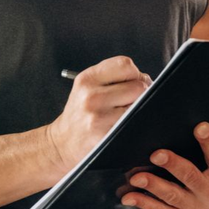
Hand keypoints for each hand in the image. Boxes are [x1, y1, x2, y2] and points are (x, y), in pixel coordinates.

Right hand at [46, 56, 150, 176]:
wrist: (62, 143)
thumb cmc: (81, 114)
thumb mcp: (86, 87)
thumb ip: (112, 77)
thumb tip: (146, 80)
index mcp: (87, 78)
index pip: (125, 64)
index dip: (134, 73)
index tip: (131, 82)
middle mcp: (91, 96)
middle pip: (138, 86)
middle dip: (141, 93)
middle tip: (132, 101)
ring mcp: (99, 117)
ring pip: (139, 106)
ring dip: (139, 110)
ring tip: (127, 114)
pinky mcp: (106, 135)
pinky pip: (135, 124)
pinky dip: (136, 124)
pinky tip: (125, 126)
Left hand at [121, 122, 208, 208]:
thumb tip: (203, 122)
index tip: (200, 127)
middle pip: (190, 176)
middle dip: (172, 165)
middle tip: (157, 154)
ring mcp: (195, 207)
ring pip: (172, 196)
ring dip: (153, 185)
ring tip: (136, 177)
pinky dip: (144, 203)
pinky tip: (129, 196)